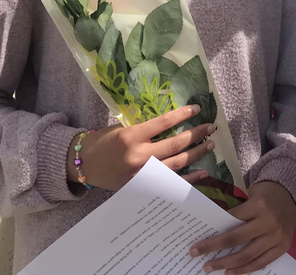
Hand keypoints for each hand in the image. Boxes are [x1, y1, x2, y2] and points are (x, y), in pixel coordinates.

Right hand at [66, 104, 216, 190]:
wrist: (84, 166)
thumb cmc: (103, 142)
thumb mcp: (122, 128)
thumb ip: (145, 128)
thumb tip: (173, 121)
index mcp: (132, 136)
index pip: (164, 123)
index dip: (182, 115)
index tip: (197, 108)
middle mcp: (138, 155)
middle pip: (175, 144)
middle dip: (196, 134)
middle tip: (211, 128)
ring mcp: (142, 174)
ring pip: (177, 163)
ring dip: (196, 153)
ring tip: (210, 144)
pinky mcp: (143, 187)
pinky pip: (171, 183)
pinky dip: (189, 178)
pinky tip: (203, 172)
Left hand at [190, 181, 295, 273]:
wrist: (292, 194)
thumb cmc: (266, 194)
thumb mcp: (250, 195)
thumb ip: (236, 210)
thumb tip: (212, 228)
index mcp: (258, 205)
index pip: (230, 221)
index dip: (212, 233)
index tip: (196, 243)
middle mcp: (269, 221)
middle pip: (236, 239)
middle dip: (213, 248)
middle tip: (196, 254)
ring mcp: (277, 236)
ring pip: (248, 256)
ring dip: (226, 264)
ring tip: (210, 268)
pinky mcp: (283, 246)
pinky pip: (262, 262)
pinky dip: (245, 269)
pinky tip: (230, 272)